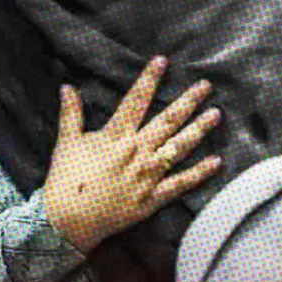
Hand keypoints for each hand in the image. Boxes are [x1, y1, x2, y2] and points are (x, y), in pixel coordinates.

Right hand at [43, 56, 222, 253]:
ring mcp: (146, 175)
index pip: (136, 101)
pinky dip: (199, 173)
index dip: (149, 79)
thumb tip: (66, 87)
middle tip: (206, 86)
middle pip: (167, 121)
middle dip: (188, 101)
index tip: (162, 61)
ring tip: (216, 114)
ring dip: (199, 130)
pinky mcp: (152, 198)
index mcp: (115, 136)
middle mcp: (135, 152)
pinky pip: (180, 184)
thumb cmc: (65, 180)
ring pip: (178, 148)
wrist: (67, 220)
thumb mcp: (66, 142)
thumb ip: (70, 114)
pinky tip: (216, 161)